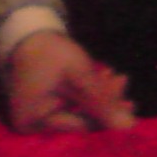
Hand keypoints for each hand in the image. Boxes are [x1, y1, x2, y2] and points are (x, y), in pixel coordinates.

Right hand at [5, 31, 138, 133]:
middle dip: (105, 101)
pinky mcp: (42, 102)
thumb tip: (130, 127)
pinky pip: (70, 101)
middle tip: (123, 81)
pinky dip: (87, 91)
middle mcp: (32, 123)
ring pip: (78, 108)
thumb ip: (103, 102)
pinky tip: (103, 76)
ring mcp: (36, 113)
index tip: (131, 102)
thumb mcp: (79, 76)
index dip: (107, 114)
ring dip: (98, 93)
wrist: (26, 29)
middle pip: (80, 118)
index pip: (82, 125)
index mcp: (34, 121)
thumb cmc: (49, 52)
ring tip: (116, 76)